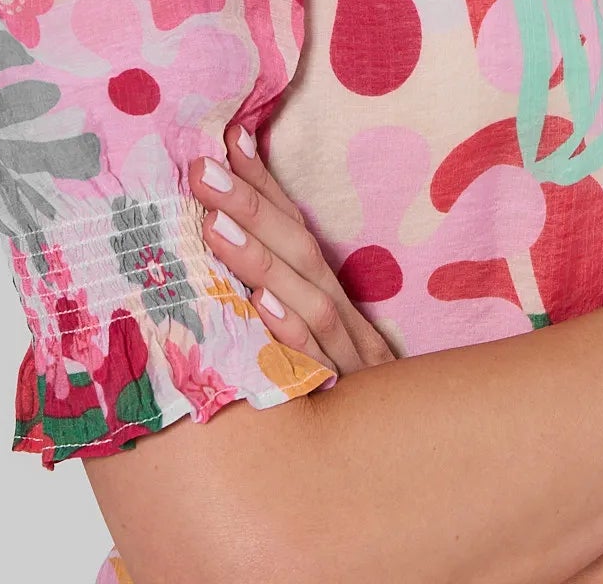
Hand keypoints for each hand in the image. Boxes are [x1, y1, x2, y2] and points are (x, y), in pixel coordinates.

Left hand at [189, 125, 397, 378]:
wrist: (399, 466)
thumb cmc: (338, 399)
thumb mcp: (307, 342)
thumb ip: (273, 293)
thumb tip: (219, 241)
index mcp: (331, 297)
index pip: (295, 226)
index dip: (263, 182)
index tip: (228, 136)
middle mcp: (343, 317)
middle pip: (300, 250)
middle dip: (252, 205)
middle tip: (203, 167)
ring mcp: (349, 357)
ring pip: (307, 298)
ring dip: (259, 257)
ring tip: (214, 222)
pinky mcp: (348, 400)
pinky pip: (317, 361)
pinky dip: (291, 331)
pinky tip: (261, 304)